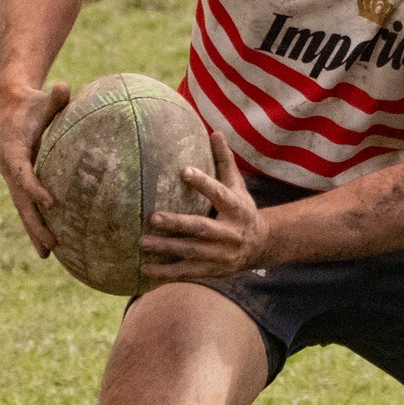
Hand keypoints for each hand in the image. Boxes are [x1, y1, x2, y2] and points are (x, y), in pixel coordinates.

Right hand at [0, 79, 69, 255]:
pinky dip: (37, 223)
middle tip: (50, 245)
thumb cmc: (31, 103)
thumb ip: (55, 98)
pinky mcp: (19, 182)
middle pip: (21, 201)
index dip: (34, 187)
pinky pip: (28, 205)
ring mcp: (13, 177)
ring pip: (23, 209)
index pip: (22, 173)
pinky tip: (51, 242)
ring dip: (34, 231)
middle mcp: (10, 168)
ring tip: (48, 254)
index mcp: (13, 150)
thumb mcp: (42, 99)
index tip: (50, 202)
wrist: (9, 107)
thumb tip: (65, 87)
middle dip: (34, 224)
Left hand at [138, 140, 265, 282]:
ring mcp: (222, 254)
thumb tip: (214, 132)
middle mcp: (230, 233)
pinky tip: (146, 268)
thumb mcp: (238, 186)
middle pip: (202, 228)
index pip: (220, 194)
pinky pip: (188, 272)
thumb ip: (225, 162)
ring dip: (167, 248)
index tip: (184, 171)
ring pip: (192, 252)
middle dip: (178, 224)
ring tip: (142, 242)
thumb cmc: (242, 209)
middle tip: (153, 217)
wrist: (261, 246)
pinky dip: (167, 272)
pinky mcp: (213, 269)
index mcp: (237, 208)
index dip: (204, 183)